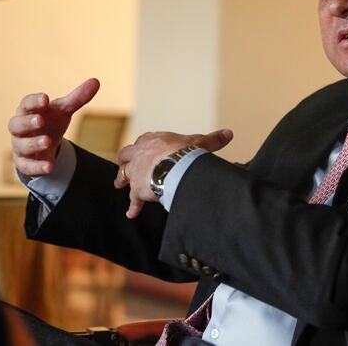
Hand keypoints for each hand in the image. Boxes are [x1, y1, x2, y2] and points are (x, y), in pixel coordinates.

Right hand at [8, 78, 99, 176]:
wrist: (45, 145)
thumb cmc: (51, 121)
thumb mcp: (64, 110)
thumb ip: (78, 98)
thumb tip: (96, 81)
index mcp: (29, 111)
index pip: (26, 103)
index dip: (34, 101)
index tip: (45, 99)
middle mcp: (20, 128)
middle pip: (16, 124)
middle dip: (27, 122)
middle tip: (40, 120)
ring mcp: (20, 146)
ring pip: (21, 145)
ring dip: (33, 143)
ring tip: (47, 141)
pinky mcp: (24, 163)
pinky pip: (27, 166)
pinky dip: (37, 167)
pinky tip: (49, 166)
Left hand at [114, 129, 233, 218]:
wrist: (174, 167)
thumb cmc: (186, 153)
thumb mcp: (200, 143)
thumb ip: (213, 139)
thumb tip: (229, 133)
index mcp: (154, 140)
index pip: (145, 140)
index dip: (145, 145)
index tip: (144, 148)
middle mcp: (141, 153)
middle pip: (127, 154)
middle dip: (125, 160)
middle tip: (124, 165)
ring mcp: (136, 171)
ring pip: (124, 174)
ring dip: (122, 179)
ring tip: (119, 185)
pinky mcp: (137, 188)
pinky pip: (133, 199)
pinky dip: (133, 207)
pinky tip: (131, 214)